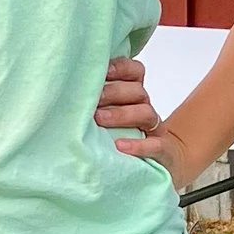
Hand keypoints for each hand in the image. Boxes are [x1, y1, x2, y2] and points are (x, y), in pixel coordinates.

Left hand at [97, 52, 196, 183]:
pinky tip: (120, 146)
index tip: (101, 72)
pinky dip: (138, 145)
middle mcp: (145, 108)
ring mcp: (155, 130)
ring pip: (146, 113)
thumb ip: (96, 101)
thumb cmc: (123, 138)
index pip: (135, 71)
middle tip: (93, 100)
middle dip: (114, 92)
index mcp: (134, 95)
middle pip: (137, 91)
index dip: (120, 68)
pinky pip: (156, 145)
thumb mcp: (108, 116)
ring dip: (122, 115)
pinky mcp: (163, 152)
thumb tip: (69, 88)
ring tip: (100, 120)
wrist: (157, 166)